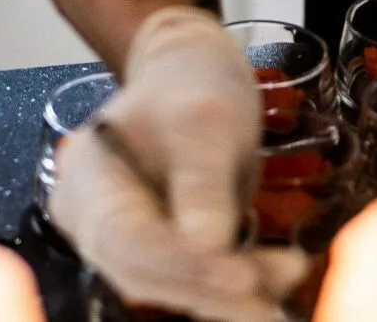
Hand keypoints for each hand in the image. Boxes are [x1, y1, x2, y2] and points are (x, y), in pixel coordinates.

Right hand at [47, 7, 307, 321]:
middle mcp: (95, 221)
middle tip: (272, 300)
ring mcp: (124, 240)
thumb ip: (202, 181)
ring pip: (173, 286)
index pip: (127, 240)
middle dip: (211, 290)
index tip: (242, 277)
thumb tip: (208, 245)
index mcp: (88, 180)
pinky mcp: (160, 253)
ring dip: (230, 292)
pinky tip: (276, 273)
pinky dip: (234, 284)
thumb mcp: (205, 121)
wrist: (193, 77)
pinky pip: (192, 280)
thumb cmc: (192, 87)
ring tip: (288, 272)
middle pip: (145, 274)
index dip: (182, 265)